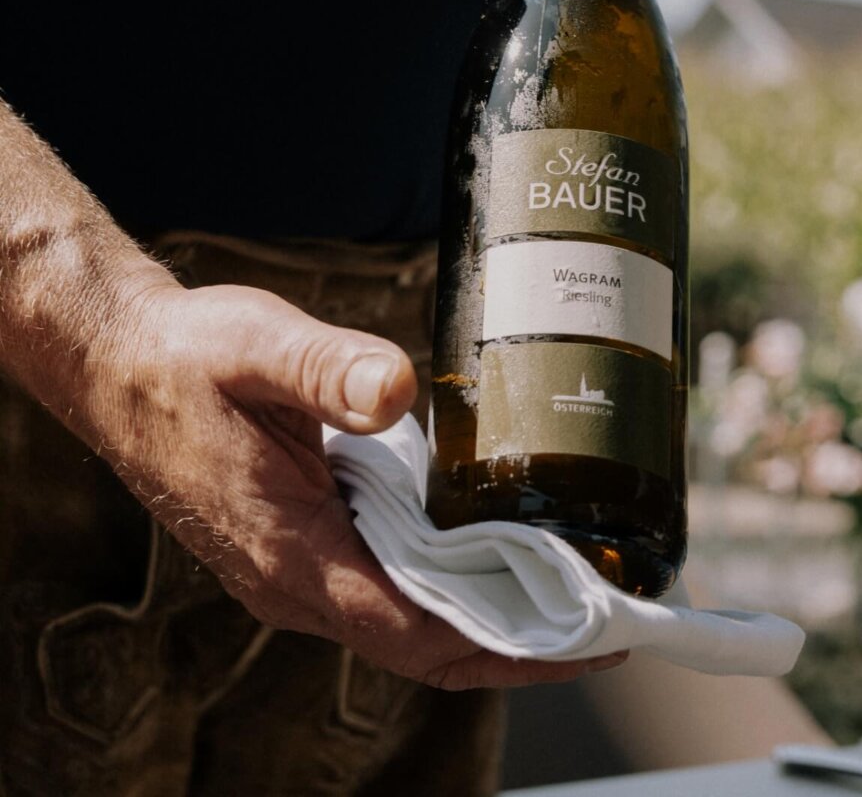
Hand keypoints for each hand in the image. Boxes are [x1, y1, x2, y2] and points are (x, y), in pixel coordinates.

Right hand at [77, 282, 625, 689]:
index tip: (585, 638)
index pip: (413, 632)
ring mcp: (296, 572)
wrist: (119, 362)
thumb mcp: (260, 344)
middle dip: (519, 645)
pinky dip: (455, 588)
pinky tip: (509, 555)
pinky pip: (391, 592)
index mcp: (288, 552)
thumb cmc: (188, 356)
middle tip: (611, 619)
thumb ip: (328, 368)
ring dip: (492, 620)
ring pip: (409, 625)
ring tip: (581, 593)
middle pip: (425, 647)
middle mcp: (292, 581)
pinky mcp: (303, 550)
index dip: (506, 645)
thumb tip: (393, 390)